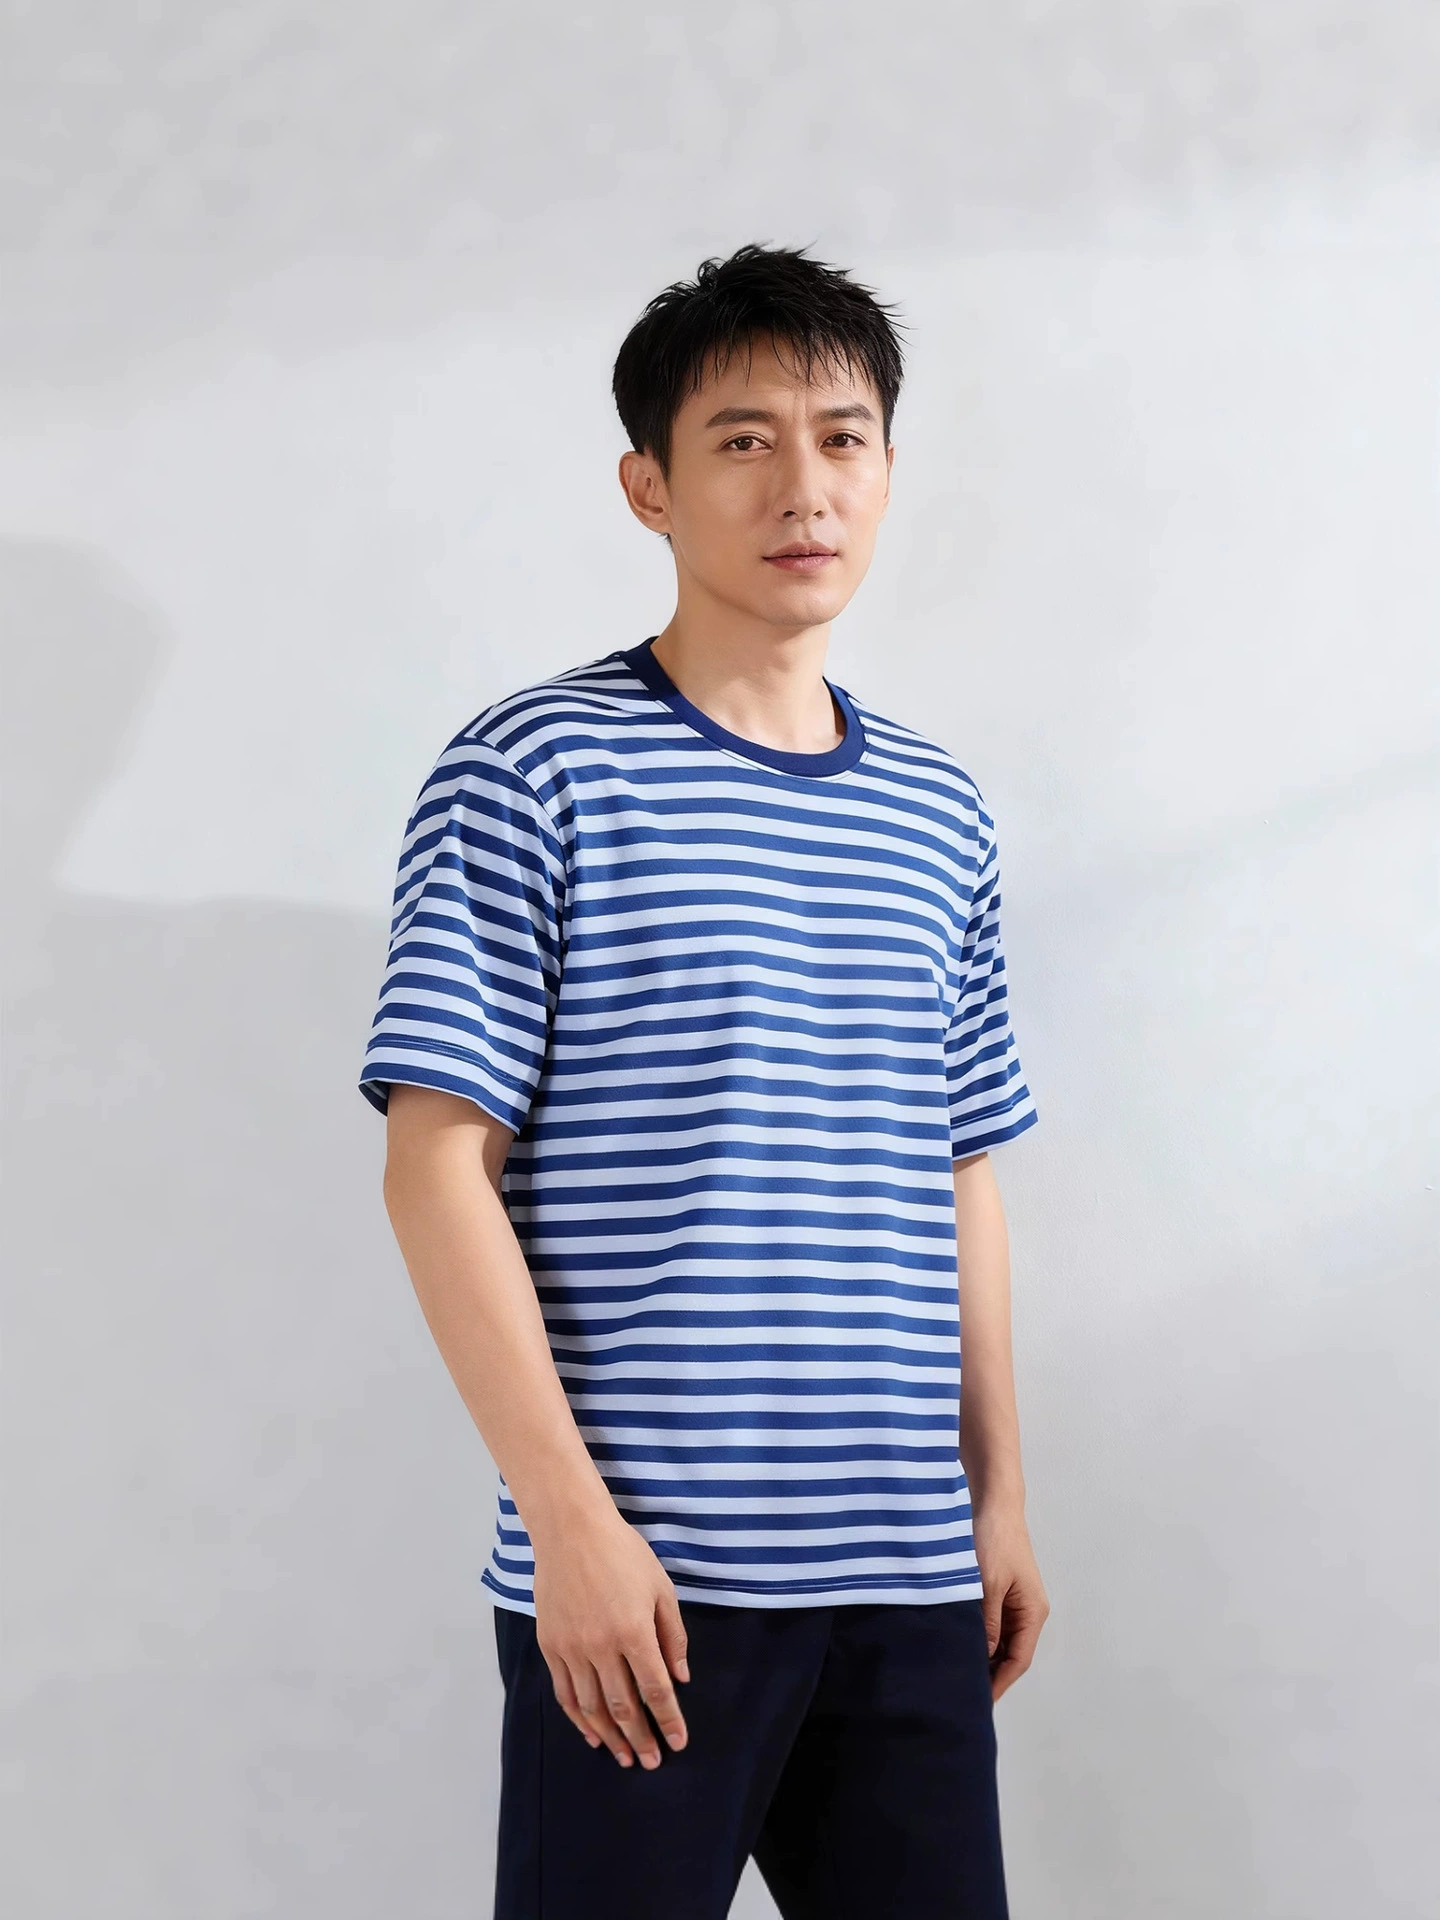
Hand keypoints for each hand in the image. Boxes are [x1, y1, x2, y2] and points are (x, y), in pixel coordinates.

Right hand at [529, 1498, 690, 1768]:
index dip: (668, 1719)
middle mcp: (602, 1645)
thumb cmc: (623, 1553)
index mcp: (634, 1630)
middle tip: (651, 1762)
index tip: (678, 1743)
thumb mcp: (660, 1587)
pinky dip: (578, 1717)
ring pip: (592, 1706)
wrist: (571, 1530)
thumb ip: (672, 1635)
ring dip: (610, 1736)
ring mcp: (572, 1647)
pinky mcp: (551, 1644)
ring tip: (624, 1757)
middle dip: (640, 1737)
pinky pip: (565, 1692)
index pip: (655, 1688)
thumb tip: (680, 1677)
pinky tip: (591, 1733)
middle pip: (623, 1705)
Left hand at [972, 1493, 1049, 1702]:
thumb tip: (982, 1659)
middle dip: (988, 1674)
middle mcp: (1027, 1611)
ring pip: (998, 1640)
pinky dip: (977, 1636)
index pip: (1017, 1661)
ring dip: (981, 1655)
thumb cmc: (993, 1540)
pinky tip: (957, 1643)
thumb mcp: (987, 1585)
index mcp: (1032, 1613)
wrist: (993, 1501)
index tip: (977, 1704)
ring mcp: (1013, 1601)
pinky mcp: (999, 1590)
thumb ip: (986, 1624)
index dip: (998, 1684)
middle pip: (1009, 1654)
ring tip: (955, 1673)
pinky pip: (990, 1623)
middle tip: (960, 1694)